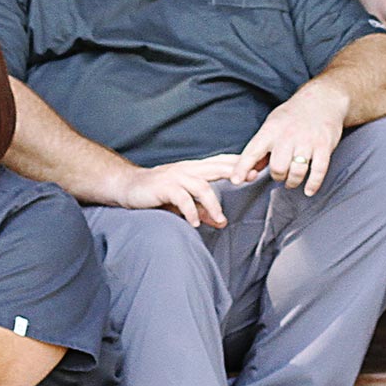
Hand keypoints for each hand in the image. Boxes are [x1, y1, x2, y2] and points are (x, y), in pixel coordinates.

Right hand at [115, 155, 241, 228]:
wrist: (127, 186)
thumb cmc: (157, 193)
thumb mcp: (183, 203)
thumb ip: (202, 210)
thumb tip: (221, 222)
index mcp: (193, 169)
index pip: (220, 162)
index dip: (239, 163)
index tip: (258, 167)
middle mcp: (187, 169)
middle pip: (216, 167)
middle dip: (235, 171)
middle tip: (252, 178)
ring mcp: (175, 177)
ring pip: (201, 186)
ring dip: (213, 203)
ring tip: (220, 219)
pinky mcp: (164, 187)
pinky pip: (182, 198)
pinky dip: (190, 211)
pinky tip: (195, 223)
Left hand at [232, 83, 347, 194]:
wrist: (322, 99)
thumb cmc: (292, 116)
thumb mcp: (272, 125)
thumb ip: (261, 149)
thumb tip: (250, 171)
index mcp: (271, 130)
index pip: (253, 151)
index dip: (243, 167)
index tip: (236, 180)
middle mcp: (288, 135)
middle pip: (277, 167)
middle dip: (277, 176)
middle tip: (280, 174)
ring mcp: (307, 141)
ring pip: (297, 171)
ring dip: (292, 181)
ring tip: (292, 181)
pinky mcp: (324, 146)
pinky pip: (318, 171)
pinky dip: (312, 184)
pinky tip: (308, 190)